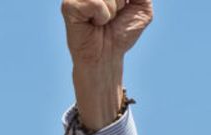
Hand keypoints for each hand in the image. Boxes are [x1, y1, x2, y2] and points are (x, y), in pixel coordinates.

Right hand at [62, 0, 152, 128]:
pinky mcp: (69, 5)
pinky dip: (102, 16)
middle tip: (112, 16)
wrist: (108, 54)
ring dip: (112, 11)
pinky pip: (96, 4)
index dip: (125, 1)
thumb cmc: (122, 31)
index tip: (122, 9)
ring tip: (103, 20)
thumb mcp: (142, 8)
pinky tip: (94, 23)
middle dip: (121, 3)